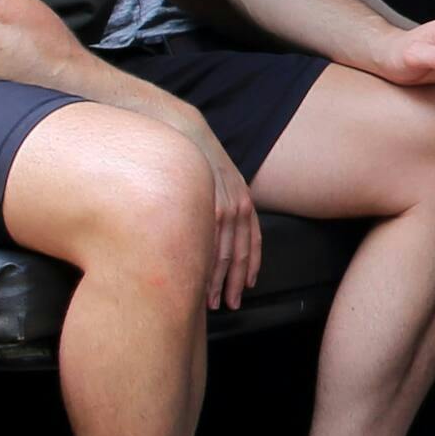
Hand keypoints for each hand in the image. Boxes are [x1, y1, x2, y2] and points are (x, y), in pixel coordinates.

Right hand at [181, 118, 262, 310]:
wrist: (181, 131)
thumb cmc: (197, 158)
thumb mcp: (220, 180)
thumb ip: (224, 204)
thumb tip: (218, 232)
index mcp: (244, 201)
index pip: (253, 242)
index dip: (251, 267)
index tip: (248, 287)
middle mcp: (237, 206)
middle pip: (239, 254)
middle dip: (235, 283)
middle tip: (230, 304)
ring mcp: (220, 207)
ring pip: (222, 254)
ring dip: (216, 282)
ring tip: (212, 302)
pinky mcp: (201, 207)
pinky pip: (205, 243)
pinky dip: (203, 266)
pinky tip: (197, 281)